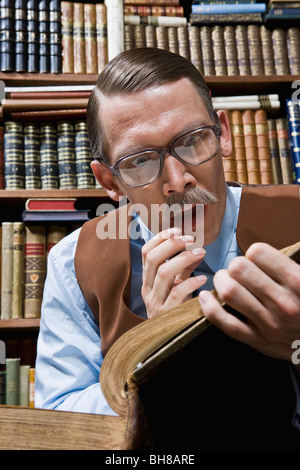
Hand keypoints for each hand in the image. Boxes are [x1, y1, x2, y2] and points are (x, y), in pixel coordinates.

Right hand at [142, 227, 206, 317]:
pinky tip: (203, 279)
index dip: (160, 238)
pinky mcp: (167, 314)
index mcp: (147, 280)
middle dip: (173, 245)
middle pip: (153, 258)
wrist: (168, 343)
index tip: (177, 231)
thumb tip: (196, 248)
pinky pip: (177, 293)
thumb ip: (183, 268)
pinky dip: (191, 282)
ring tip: (201, 253)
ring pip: (164, 273)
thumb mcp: (175, 286)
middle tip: (191, 240)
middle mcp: (147, 289)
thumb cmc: (175, 310)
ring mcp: (155, 302)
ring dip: (184, 259)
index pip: (145, 252)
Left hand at [198, 242, 299, 368]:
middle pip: (239, 269)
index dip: (253, 253)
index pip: (258, 252)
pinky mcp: (257, 340)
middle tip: (238, 271)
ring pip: (229, 292)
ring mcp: (269, 323)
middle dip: (234, 266)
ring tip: (226, 281)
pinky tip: (205, 297)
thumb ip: (284, 265)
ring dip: (221, 281)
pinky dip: (209, 307)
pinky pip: (224, 322)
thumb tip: (255, 251)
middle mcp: (284, 302)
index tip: (256, 260)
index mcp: (297, 281)